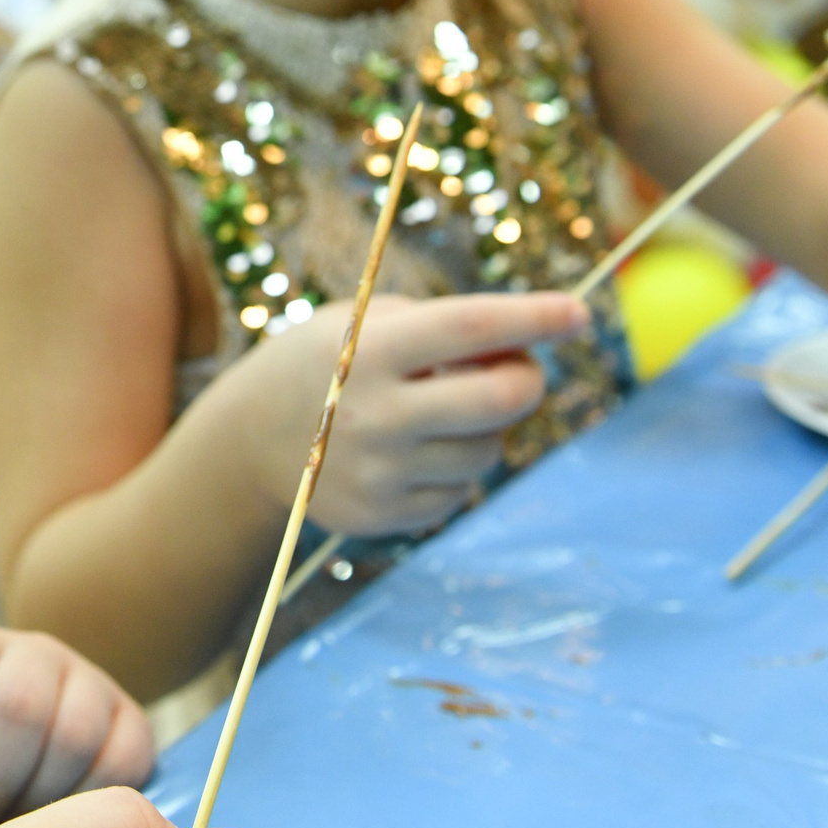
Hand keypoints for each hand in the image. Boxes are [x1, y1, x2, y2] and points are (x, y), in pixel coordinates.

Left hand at [0, 626, 154, 827]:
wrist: (1, 805)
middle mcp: (33, 650)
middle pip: (20, 709)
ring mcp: (88, 681)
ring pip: (75, 734)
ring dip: (37, 797)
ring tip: (11, 814)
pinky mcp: (130, 721)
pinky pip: (120, 762)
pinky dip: (84, 801)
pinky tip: (54, 810)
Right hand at [253, 292, 585, 538]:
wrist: (247, 441)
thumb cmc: (323, 364)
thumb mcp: (362, 323)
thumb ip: (440, 330)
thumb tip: (527, 352)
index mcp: (369, 350)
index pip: (471, 327)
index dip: (533, 318)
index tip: (579, 312)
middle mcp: (376, 413)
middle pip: (500, 401)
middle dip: (528, 380)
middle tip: (519, 369)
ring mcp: (380, 472)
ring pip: (489, 452)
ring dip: (487, 427)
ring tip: (444, 410)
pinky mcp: (384, 515)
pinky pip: (460, 491)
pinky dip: (455, 467)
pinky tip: (415, 450)